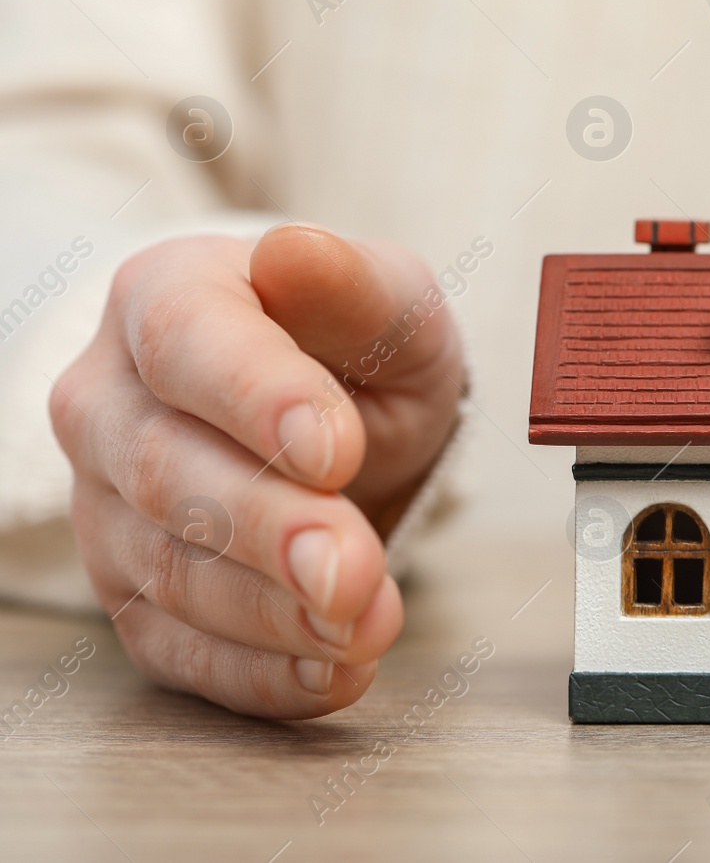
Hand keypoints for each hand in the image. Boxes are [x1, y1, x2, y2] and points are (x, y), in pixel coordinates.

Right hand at [50, 225, 463, 717]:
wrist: (342, 420)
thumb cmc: (356, 344)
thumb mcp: (386, 300)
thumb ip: (349, 283)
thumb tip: (295, 253)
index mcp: (165, 296)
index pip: (187, 341)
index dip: (256, 398)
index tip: (336, 450)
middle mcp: (109, 400)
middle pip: (166, 472)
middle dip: (269, 530)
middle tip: (354, 570)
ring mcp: (106, 504)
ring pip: (167, 570)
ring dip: (273, 613)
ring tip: (367, 624)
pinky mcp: (133, 591)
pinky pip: (174, 647)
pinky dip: (258, 672)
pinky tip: (334, 671)